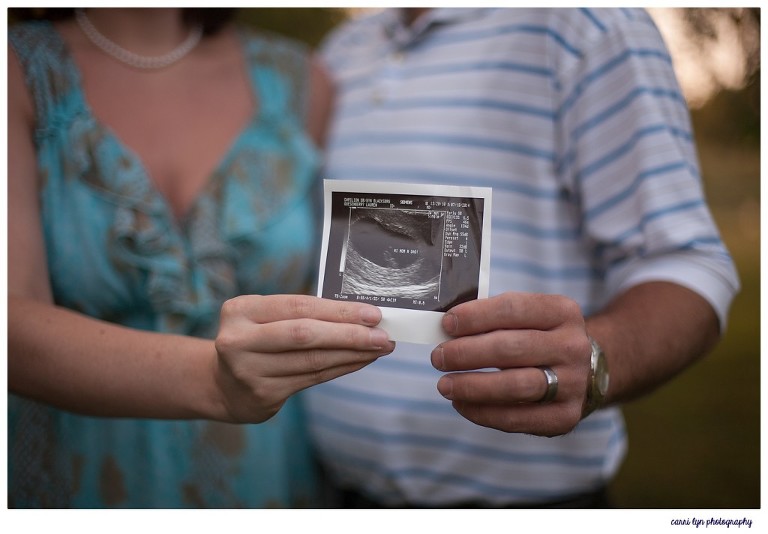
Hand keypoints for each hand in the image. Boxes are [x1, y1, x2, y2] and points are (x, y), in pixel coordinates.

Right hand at [214, 294, 394, 422]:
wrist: (223, 384)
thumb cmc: (256, 340)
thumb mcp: (265, 318)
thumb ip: (301, 314)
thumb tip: (359, 314)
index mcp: (240, 310)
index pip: (298, 306)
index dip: (338, 311)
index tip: (372, 314)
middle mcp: (239, 340)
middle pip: (304, 334)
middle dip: (349, 334)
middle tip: (383, 335)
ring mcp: (248, 371)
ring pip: (312, 360)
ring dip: (352, 354)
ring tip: (379, 347)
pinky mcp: (262, 395)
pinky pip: (312, 378)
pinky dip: (341, 368)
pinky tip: (360, 361)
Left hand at [431, 292, 590, 435]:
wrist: (582, 370)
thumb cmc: (538, 337)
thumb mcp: (527, 316)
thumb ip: (492, 318)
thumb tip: (446, 327)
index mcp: (562, 311)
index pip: (513, 309)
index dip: (476, 316)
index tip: (447, 324)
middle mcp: (573, 347)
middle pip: (511, 349)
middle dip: (467, 353)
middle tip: (438, 357)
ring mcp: (573, 384)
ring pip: (515, 385)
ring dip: (472, 386)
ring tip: (445, 384)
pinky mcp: (565, 417)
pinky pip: (517, 418)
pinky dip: (483, 412)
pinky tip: (461, 404)